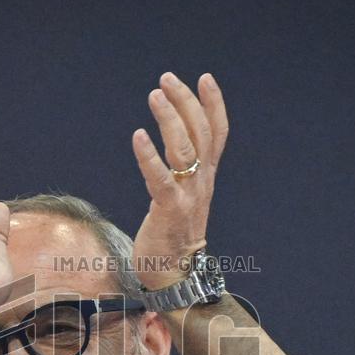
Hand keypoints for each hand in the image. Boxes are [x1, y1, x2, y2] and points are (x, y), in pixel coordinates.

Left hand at [131, 72, 228, 290]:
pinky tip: (138, 136)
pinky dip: (149, 156)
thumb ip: (183, 174)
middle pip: (201, 133)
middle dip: (186, 102)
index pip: (217, 134)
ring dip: (170, 119)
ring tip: (155, 95)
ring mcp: (188, 197)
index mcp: (206, 178)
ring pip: (185, 150)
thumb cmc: (173, 237)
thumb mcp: (184, 198)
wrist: (176, 276)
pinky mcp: (169, 212)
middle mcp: (202, 183)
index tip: (204, 77)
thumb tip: (173, 150)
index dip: (214, 104)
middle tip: (166, 79)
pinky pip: (161, 179)